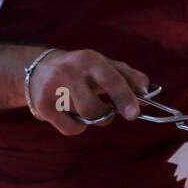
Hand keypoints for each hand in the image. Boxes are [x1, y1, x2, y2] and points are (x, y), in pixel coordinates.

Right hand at [29, 49, 148, 135]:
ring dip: (93, 118)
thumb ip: (130, 77)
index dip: (125, 97)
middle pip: (92, 107)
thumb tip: (148, 93)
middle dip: (105, 115)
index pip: (111, 79)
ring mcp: (53, 89)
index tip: (134, 114)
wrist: (39, 69)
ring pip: (84, 118)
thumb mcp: (106, 66)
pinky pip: (71, 128)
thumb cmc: (84, 70)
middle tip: (108, 112)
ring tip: (87, 105)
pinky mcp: (42, 106)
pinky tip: (71, 113)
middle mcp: (69, 72)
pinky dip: (78, 126)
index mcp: (91, 59)